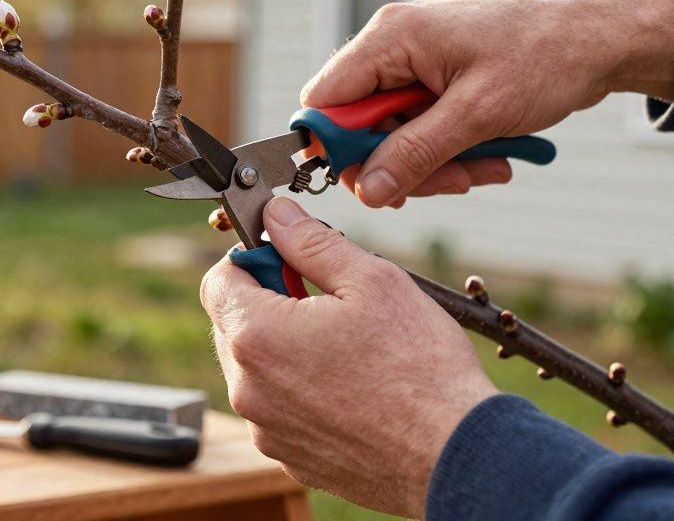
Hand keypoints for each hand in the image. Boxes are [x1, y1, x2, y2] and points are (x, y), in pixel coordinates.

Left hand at [201, 197, 497, 517]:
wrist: (455, 454)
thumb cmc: (420, 367)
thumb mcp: (371, 280)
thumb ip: (311, 241)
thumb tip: (277, 216)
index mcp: (257, 337)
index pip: (218, 281)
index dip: (251, 259)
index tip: (287, 258)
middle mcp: (249, 389)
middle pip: (233, 325)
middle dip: (269, 302)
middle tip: (326, 299)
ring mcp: (267, 429)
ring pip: (256, 370)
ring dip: (286, 348)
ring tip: (346, 345)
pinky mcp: (290, 457)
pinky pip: (279, 409)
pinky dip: (302, 390)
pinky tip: (351, 385)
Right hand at [301, 0, 673, 206]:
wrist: (600, 37)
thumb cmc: (546, 54)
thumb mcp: (478, 114)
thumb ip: (415, 153)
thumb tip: (369, 191)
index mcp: (391, 38)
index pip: (325, 100)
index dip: (337, 147)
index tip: (372, 182)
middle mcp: (394, 46)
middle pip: (360, 127)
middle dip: (401, 164)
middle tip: (449, 182)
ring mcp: (416, 64)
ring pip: (394, 136)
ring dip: (434, 165)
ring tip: (484, 169)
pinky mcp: (437, 81)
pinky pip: (422, 130)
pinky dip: (450, 152)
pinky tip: (490, 159)